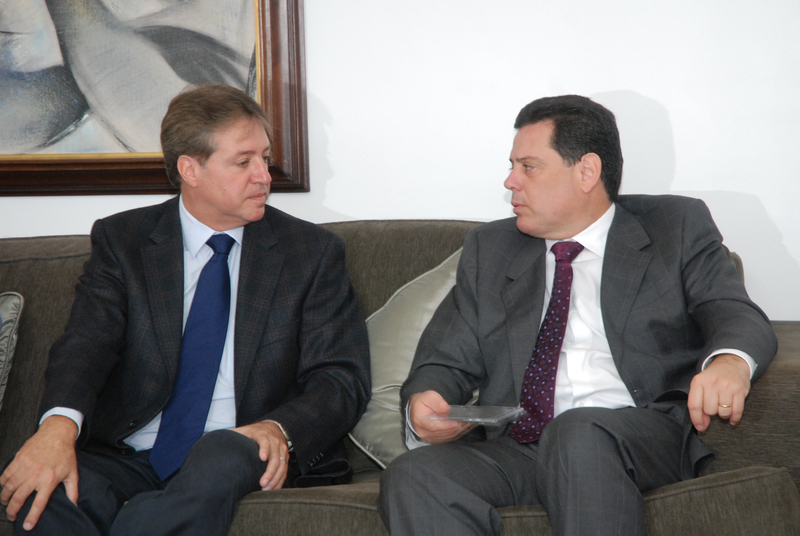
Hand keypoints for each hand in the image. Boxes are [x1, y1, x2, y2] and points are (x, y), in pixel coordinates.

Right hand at [0, 416, 78, 530]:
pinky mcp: (18, 459)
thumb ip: (72, 491)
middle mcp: (35, 475)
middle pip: (18, 498)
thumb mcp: (72, 473)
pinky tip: (5, 487)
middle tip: (12, 516)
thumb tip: (75, 505)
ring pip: (9, 488)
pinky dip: (2, 483)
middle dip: (13, 511)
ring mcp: (25, 467)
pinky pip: (5, 475)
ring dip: (5, 498)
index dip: (32, 517)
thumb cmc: (65, 454)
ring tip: (7, 503)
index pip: (39, 503)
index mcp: (49, 480)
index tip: (27, 526)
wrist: (57, 433)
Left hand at [232, 421, 289, 489]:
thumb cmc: (254, 431)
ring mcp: (282, 449)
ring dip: (275, 478)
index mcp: (263, 434)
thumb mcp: (244, 430)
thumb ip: (233, 435)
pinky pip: (284, 470)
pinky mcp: (285, 457)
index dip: (264, 449)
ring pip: (282, 465)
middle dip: (270, 471)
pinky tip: (273, 488)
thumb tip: (216, 443)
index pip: (265, 441)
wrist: (273, 426)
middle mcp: (275, 441)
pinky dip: (280, 480)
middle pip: (275, 457)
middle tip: (262, 483)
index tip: (262, 458)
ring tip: (266, 488)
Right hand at [409, 391, 472, 443]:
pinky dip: (456, 434)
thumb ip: (437, 402)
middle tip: (467, 422)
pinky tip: (463, 429)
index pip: (434, 426)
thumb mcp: (428, 396)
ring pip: (446, 437)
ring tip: (467, 425)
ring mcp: (429, 438)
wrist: (416, 410)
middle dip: (455, 428)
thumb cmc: (423, 402)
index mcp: (420, 420)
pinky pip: (447, 439)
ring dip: (458, 432)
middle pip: (442, 433)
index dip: (446, 426)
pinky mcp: (434, 440)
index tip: (456, 423)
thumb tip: (445, 408)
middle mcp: (424, 432)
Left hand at [688, 353, 750, 431]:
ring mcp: (727, 387)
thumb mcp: (701, 384)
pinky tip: (732, 419)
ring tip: (723, 408)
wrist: (731, 363)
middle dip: (711, 413)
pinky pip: (737, 411)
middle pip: (709, 410)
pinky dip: (735, 418)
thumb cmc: (713, 377)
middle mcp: (712, 383)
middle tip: (714, 407)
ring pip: (723, 412)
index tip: (700, 427)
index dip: (696, 419)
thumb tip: (702, 425)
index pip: (694, 405)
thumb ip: (698, 403)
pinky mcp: (740, 390)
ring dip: (723, 415)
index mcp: (698, 382)